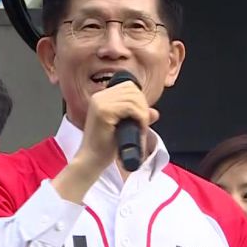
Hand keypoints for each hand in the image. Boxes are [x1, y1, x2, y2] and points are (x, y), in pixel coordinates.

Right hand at [52, 81, 158, 203]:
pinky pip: (131, 108)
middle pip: (132, 90)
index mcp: (101, 97)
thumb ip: (137, 117)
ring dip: (143, 114)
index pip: (128, 86)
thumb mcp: (124, 127)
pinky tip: (139, 129)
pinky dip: (140, 118)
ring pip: (133, 98)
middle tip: (143, 124)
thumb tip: (154, 112)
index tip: (141, 117)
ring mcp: (100, 103)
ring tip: (141, 129)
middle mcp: (99, 97)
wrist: (92, 160)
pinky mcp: (103, 112)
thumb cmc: (105, 146)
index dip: (139, 100)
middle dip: (143, 107)